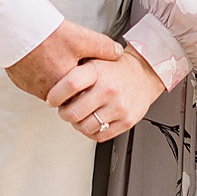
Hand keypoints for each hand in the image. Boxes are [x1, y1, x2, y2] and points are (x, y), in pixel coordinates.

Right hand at [4, 20, 122, 100]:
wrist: (15, 26)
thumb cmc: (47, 34)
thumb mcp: (82, 38)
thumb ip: (103, 47)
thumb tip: (117, 52)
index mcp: (65, 86)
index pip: (81, 96)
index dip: (88, 85)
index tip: (90, 77)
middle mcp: (47, 91)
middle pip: (64, 94)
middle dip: (71, 83)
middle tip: (72, 63)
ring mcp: (31, 87)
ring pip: (49, 88)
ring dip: (54, 77)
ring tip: (56, 58)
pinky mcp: (19, 81)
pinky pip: (34, 81)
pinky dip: (39, 72)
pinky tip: (42, 57)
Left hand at [46, 45, 164, 141]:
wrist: (145, 74)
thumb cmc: (116, 69)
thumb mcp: (96, 59)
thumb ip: (76, 70)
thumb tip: (52, 82)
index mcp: (98, 71)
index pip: (70, 84)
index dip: (55, 95)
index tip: (52, 99)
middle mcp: (109, 89)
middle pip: (74, 112)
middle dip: (64, 113)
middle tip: (65, 109)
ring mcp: (118, 107)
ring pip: (84, 127)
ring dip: (77, 124)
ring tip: (80, 115)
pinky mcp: (126, 121)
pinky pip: (99, 136)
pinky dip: (91, 132)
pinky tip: (92, 121)